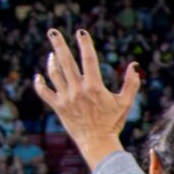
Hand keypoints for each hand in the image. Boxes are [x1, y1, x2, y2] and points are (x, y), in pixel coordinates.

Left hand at [31, 28, 139, 168]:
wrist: (97, 142)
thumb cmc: (113, 123)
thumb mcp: (125, 102)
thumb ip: (131, 83)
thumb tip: (134, 66)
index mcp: (94, 86)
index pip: (88, 58)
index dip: (84, 43)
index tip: (81, 32)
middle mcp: (77, 89)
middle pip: (65, 61)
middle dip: (58, 44)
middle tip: (52, 31)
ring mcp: (66, 98)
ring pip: (54, 74)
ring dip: (52, 61)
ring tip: (52, 53)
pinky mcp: (58, 107)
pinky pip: (44, 93)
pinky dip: (40, 83)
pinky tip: (38, 76)